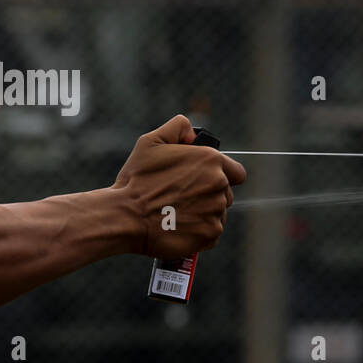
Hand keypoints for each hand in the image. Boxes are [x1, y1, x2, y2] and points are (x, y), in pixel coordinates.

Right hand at [111, 115, 247, 257]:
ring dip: (204, 214)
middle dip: (209, 195)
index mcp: (210, 161)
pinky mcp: (211, 234)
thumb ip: (177, 128)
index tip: (207, 181)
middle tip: (182, 198)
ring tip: (177, 213)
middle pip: (226, 194)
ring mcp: (217, 211)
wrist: (125, 216)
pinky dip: (199, 232)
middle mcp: (219, 185)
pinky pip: (212, 234)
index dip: (223, 176)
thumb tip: (193, 133)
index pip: (236, 172)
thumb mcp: (151, 142)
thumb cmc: (136, 179)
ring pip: (218, 214)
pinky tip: (179, 227)